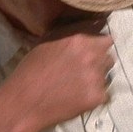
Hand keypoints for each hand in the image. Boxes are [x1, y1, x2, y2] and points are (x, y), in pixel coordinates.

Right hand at [0, 16, 113, 131]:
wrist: (23, 104)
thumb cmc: (30, 71)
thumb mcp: (47, 43)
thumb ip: (70, 35)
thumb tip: (88, 27)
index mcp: (80, 40)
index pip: (106, 38)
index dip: (98, 45)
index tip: (91, 51)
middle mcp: (92, 56)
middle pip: (109, 55)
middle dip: (99, 60)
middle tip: (82, 69)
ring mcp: (97, 77)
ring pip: (107, 74)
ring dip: (97, 77)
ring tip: (77, 84)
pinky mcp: (97, 97)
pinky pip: (104, 94)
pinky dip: (94, 96)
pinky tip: (77, 97)